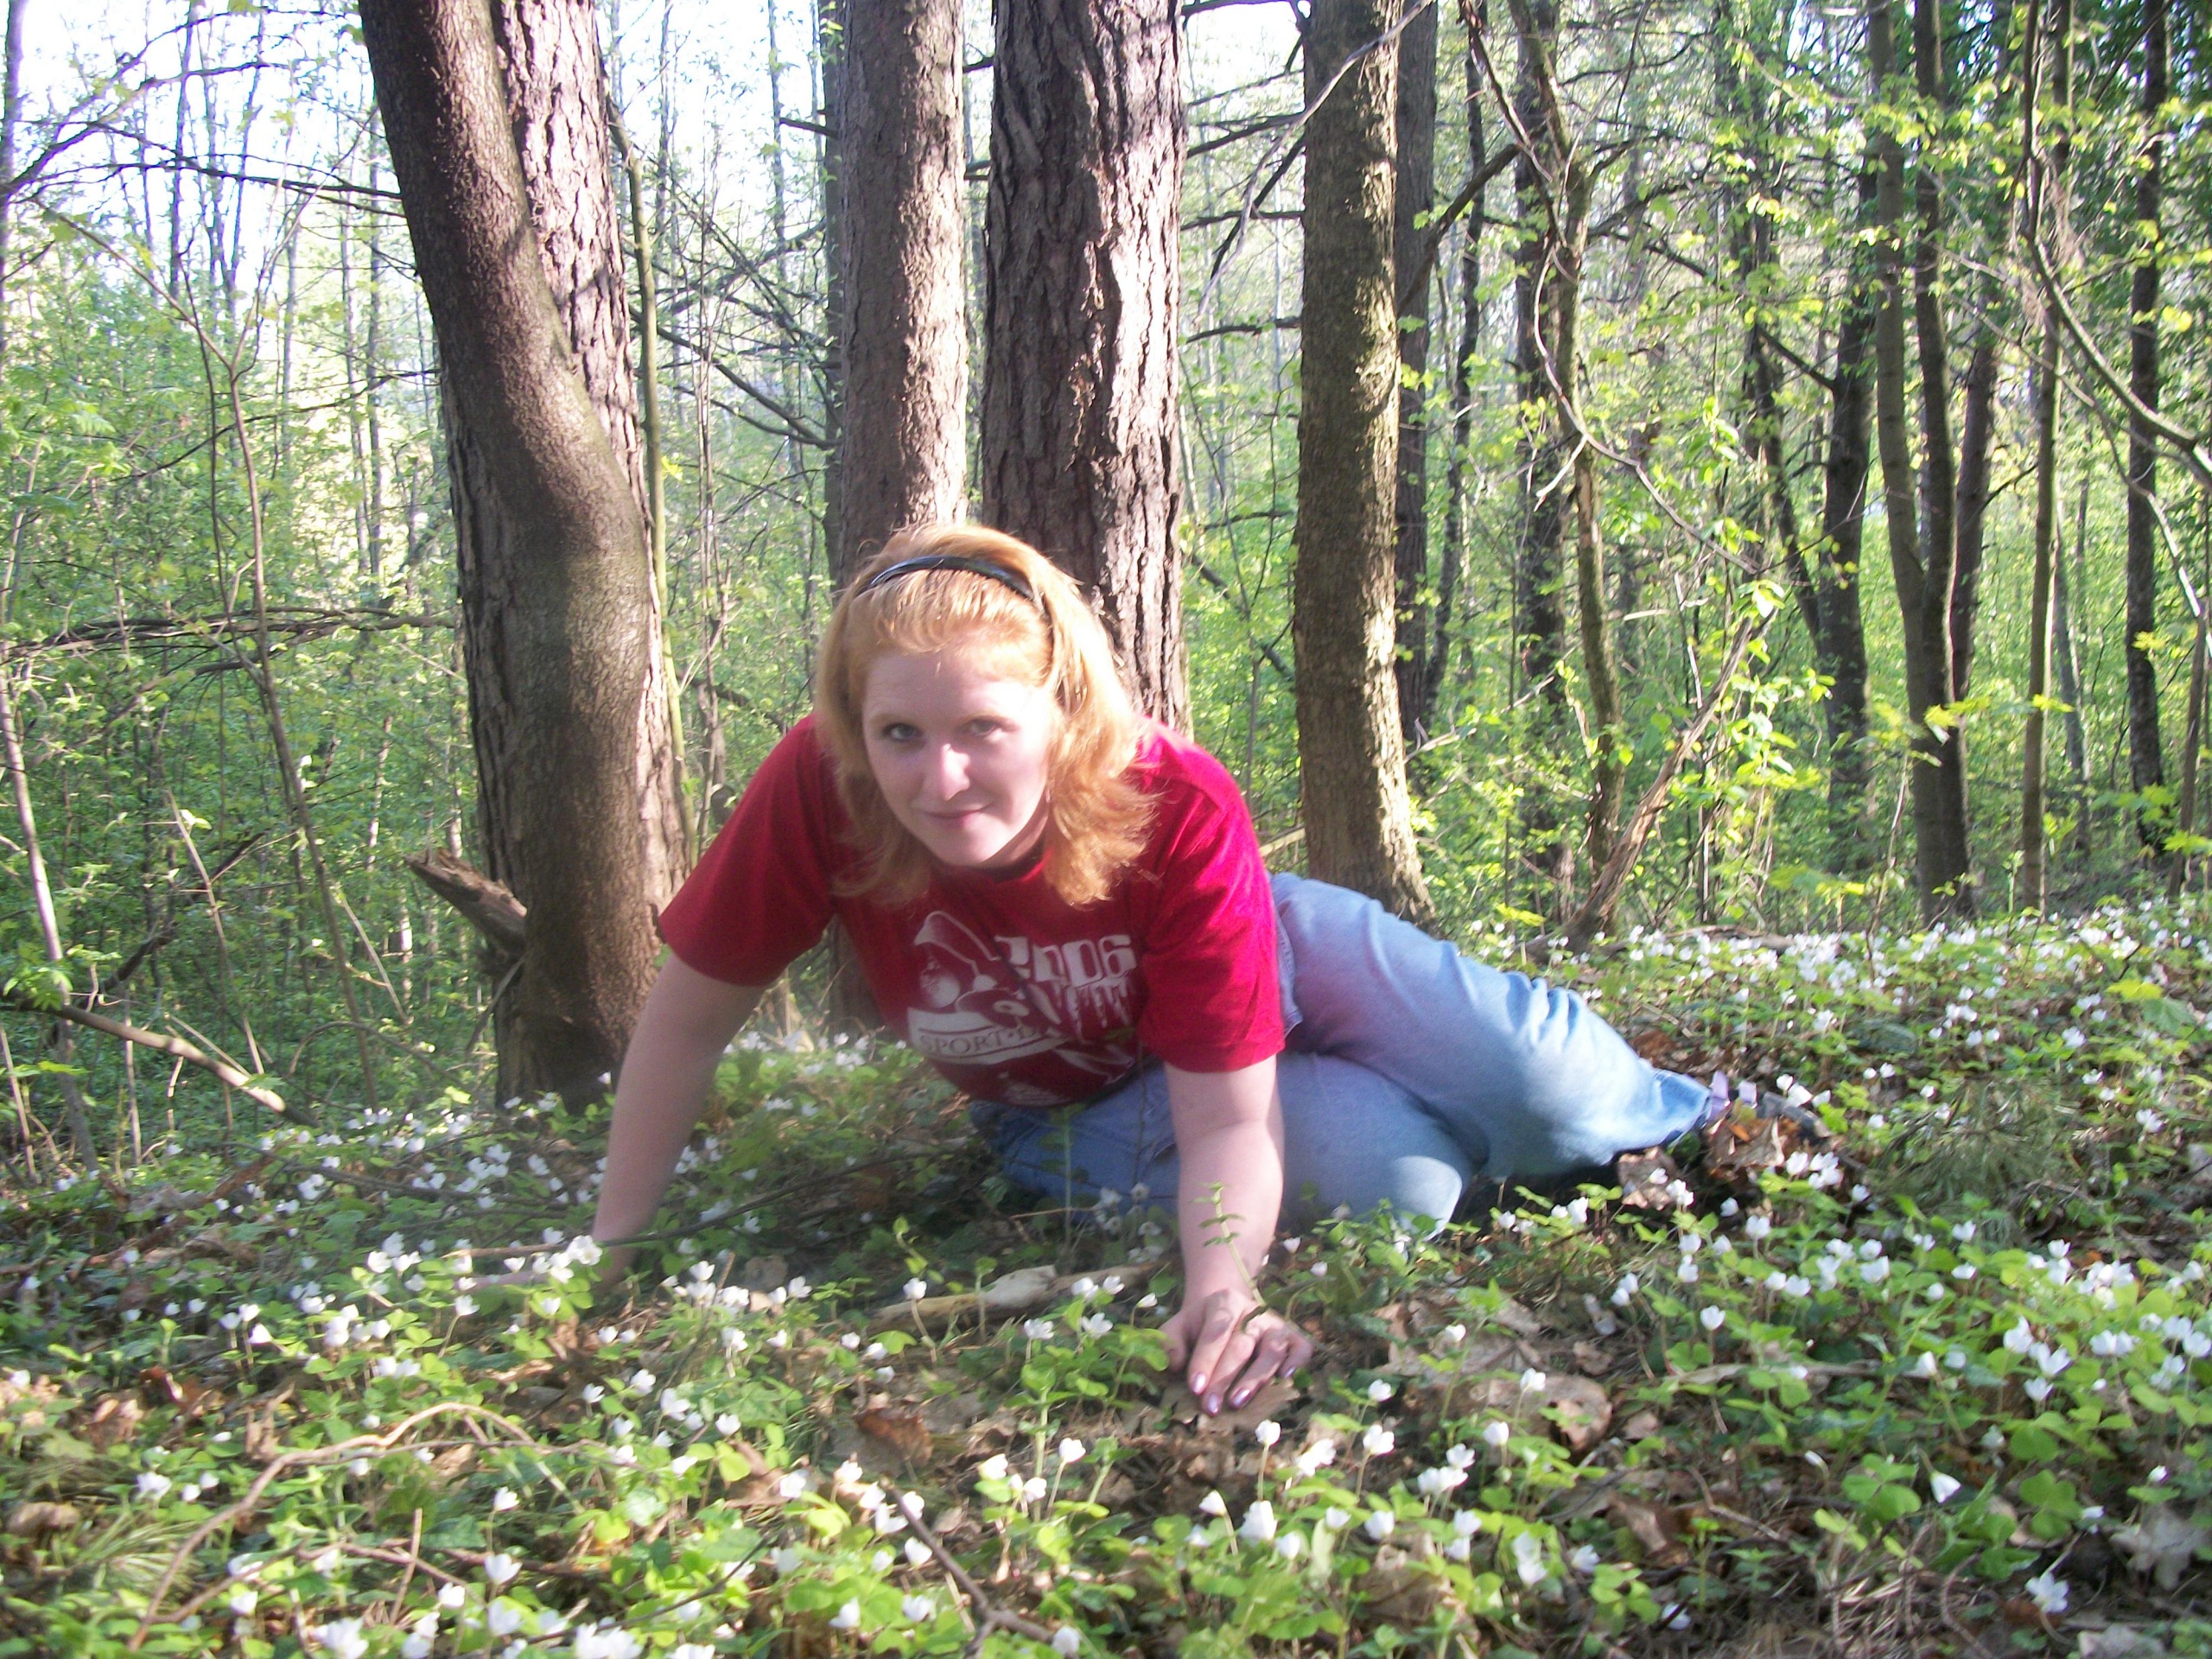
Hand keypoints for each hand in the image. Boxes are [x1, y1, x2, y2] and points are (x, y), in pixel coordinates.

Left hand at [1160, 1288, 1313, 1415]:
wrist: (1227, 1311)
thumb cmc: (1201, 1326)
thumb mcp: (1179, 1326)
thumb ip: (1171, 1342)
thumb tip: (1175, 1365)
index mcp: (1224, 1303)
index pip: (1216, 1332)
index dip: (1205, 1360)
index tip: (1195, 1388)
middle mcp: (1254, 1312)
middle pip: (1241, 1346)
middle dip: (1224, 1378)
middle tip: (1211, 1407)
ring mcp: (1276, 1325)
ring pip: (1271, 1350)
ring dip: (1256, 1378)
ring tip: (1237, 1403)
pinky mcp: (1293, 1337)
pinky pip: (1301, 1348)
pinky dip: (1297, 1362)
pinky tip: (1285, 1379)